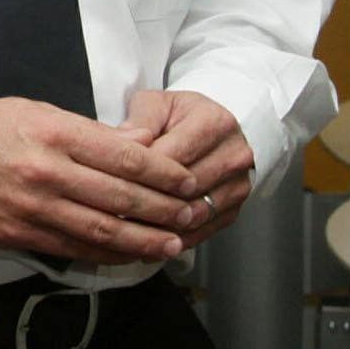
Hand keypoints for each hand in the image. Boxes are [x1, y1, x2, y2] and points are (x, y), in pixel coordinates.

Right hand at [0, 98, 209, 265]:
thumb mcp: (31, 110)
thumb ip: (83, 130)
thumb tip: (133, 143)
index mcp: (53, 132)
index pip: (123, 154)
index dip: (163, 172)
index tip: (186, 180)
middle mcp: (46, 171)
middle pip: (120, 196)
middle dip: (163, 209)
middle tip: (191, 214)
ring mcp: (32, 207)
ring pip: (102, 229)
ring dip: (143, 240)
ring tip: (172, 244)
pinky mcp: (18, 234)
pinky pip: (73, 249)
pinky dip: (106, 254)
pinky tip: (128, 255)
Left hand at [125, 89, 254, 249]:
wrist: (210, 131)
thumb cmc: (178, 117)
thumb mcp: (155, 105)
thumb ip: (139, 121)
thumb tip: (123, 142)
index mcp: (215, 123)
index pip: (175, 156)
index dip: (141, 173)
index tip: (111, 185)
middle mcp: (234, 155)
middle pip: (187, 189)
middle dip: (148, 202)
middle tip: (113, 214)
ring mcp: (238, 185)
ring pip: (195, 214)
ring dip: (160, 226)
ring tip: (126, 231)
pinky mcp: (234, 209)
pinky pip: (202, 232)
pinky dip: (174, 240)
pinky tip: (147, 242)